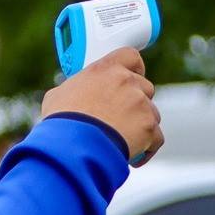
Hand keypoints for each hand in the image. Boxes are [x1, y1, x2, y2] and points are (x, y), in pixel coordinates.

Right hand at [41, 47, 163, 166]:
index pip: (130, 57)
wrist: (73, 145)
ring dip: (142, 127)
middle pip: (145, 88)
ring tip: (124, 142)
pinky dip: (147, 149)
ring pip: (152, 114)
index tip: (133, 77)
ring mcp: (140, 103)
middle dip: (137, 104)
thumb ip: (74, 90)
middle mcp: (126, 81)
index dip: (135, 68)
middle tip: (122, 120)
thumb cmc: (62, 122)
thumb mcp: (58, 96)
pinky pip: (156, 138)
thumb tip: (70, 96)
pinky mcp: (148, 126)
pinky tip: (133, 157)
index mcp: (105, 69)